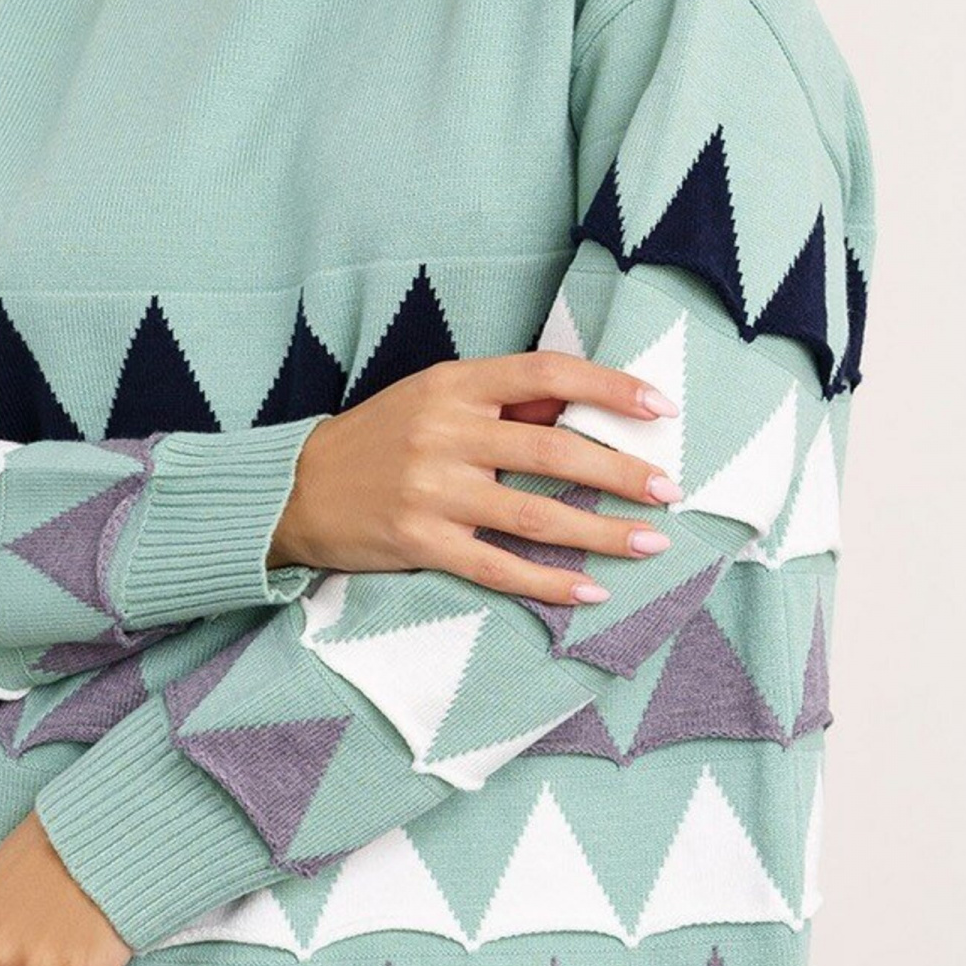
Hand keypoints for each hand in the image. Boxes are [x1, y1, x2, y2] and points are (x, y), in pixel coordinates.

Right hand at [268, 349, 681, 608]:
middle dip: (619, 472)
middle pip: (551, 451)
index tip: (660, 407)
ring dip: (601, 533)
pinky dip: (549, 582)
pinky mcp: (419, 542)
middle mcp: (444, 432)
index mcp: (452, 384)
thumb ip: (504, 401)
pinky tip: (591, 592)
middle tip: (669, 489)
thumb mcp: (434, 398)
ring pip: (534, 515)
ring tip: (651, 542)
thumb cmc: (380, 438)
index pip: (545, 373)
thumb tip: (584, 406)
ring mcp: (431, 490)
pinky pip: (497, 567)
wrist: (296, 489)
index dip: (608, 388)